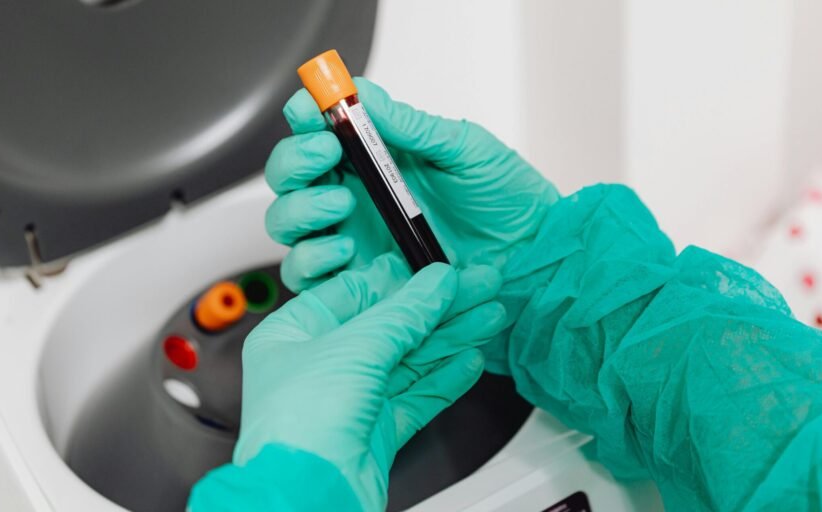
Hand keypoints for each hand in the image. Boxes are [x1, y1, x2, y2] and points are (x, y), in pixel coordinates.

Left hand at [233, 254, 506, 510]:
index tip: (438, 268)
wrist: (306, 497)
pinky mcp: (374, 432)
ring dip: (452, 337)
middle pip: (390, 326)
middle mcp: (320, 365)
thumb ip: (403, 313)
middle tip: (480, 287)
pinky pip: (416, 397)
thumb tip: (434, 283)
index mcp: (294, 334)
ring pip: (409, 361)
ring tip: (489, 316)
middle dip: (439, 308)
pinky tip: (469, 360)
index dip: (401, 280)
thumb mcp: (355, 347)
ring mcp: (349, 400)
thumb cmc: (299, 427)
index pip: (354, 294)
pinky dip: (445, 379)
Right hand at [264, 77, 558, 293]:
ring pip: (287, 224)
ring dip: (300, 209)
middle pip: (288, 178)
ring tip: (343, 205)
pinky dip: (312, 259)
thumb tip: (364, 93)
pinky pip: (308, 276)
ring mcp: (353, 241)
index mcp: (376, 160)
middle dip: (295, 162)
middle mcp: (356, 199)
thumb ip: (411, 126)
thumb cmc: (507, 202)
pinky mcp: (358, 283)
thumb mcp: (464, 150)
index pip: (318, 132)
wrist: (534, 257)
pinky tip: (346, 250)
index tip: (312, 111)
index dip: (304, 118)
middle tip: (327, 155)